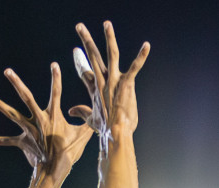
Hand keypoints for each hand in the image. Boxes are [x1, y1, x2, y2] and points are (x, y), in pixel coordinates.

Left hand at [0, 61, 92, 177]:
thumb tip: (90, 108)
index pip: (56, 92)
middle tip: (7, 71)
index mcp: (53, 116)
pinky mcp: (23, 142)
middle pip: (26, 97)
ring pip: (12, 115)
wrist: (55, 170)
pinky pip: (9, 141)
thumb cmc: (69, 152)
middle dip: (17, 83)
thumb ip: (87, 119)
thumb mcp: (83, 135)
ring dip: (0, 105)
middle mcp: (39, 120)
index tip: (54, 64)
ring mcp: (29, 130)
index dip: (56, 78)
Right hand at [71, 21, 149, 149]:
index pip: (86, 72)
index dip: (80, 62)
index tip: (76, 51)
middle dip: (86, 39)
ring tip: (106, 23)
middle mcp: (103, 81)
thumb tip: (71, 110)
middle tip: (79, 26)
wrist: (116, 134)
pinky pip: (135, 67)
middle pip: (92, 56)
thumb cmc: (106, 129)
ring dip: (109, 37)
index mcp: (95, 89)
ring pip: (111, 54)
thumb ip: (81, 112)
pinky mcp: (126, 83)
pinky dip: (141, 56)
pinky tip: (147, 46)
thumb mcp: (91, 120)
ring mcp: (114, 81)